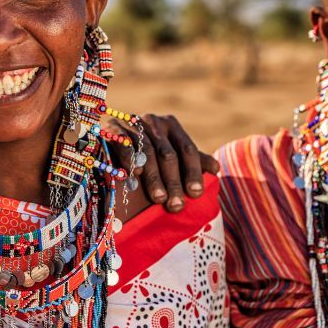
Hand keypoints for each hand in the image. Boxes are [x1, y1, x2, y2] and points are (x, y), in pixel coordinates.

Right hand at [104, 114, 219, 212]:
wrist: (110, 137)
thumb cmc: (148, 151)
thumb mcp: (172, 152)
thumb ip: (193, 160)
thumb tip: (216, 169)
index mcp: (171, 125)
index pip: (187, 149)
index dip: (193, 172)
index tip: (196, 194)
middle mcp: (153, 121)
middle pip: (168, 154)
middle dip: (173, 182)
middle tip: (176, 205)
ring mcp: (133, 123)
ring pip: (147, 153)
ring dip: (154, 178)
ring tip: (159, 199)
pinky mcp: (112, 128)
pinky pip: (124, 145)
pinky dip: (130, 160)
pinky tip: (134, 176)